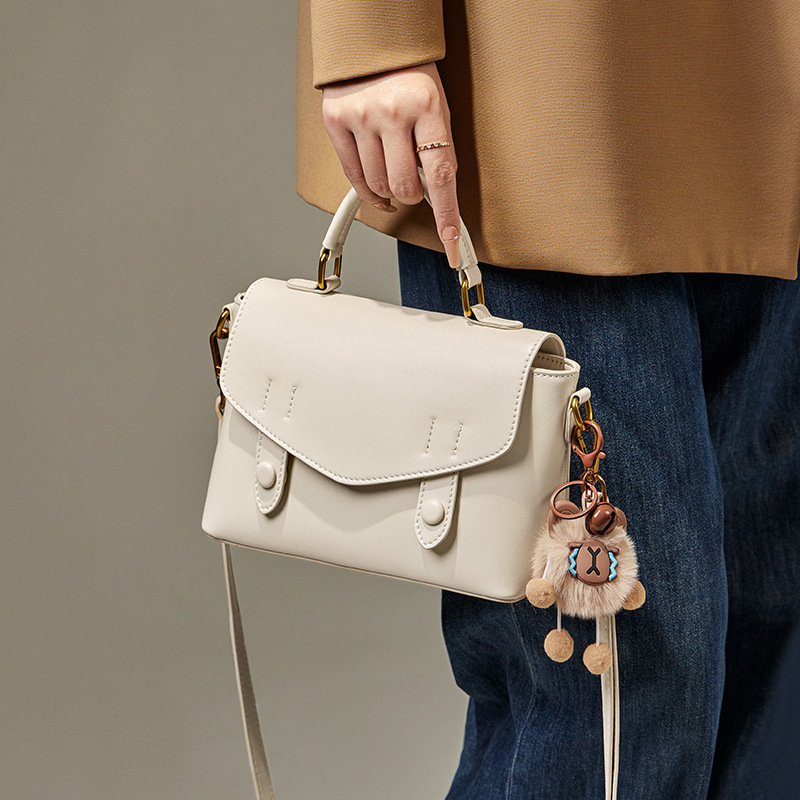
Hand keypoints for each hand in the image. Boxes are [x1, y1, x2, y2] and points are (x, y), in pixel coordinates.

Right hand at [321, 63, 461, 268]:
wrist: (371, 41)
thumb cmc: (410, 78)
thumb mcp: (437, 108)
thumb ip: (437, 150)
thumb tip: (437, 197)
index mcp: (427, 106)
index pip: (441, 176)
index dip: (447, 216)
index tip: (452, 244)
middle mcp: (391, 112)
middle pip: (404, 187)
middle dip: (412, 195)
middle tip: (413, 183)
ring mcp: (361, 117)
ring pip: (378, 186)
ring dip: (390, 190)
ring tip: (394, 170)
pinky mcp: (336, 122)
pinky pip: (354, 176)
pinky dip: (369, 191)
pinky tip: (378, 188)